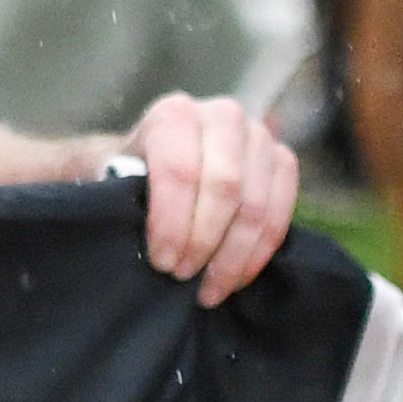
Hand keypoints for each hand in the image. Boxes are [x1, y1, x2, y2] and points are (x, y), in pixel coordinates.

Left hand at [121, 90, 294, 305]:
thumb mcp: (120, 179)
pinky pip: (280, 213)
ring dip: (232, 256)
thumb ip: (129, 199)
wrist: (165, 160)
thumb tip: (146, 242)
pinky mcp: (282, 162)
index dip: (172, 222)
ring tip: (207, 289)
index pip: (180, 169)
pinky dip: (257, 254)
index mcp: (174, 113)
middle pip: (224, 186)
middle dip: (203, 240)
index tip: (162, 261)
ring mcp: (259, 136)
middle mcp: (222, 115)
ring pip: (255, 205)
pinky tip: (234, 279)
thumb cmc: (137, 175)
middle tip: (182, 275)